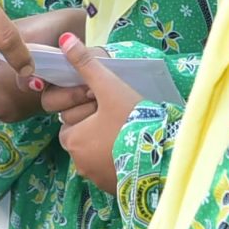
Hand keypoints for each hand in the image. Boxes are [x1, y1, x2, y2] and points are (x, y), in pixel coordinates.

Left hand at [53, 34, 140, 192]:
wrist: (164, 156)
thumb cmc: (132, 119)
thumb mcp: (109, 87)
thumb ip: (85, 64)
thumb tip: (64, 40)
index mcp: (72, 140)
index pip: (69, 121)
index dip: (86, 111)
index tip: (106, 107)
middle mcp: (79, 163)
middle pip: (82, 138)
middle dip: (95, 129)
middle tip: (119, 118)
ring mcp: (96, 179)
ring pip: (95, 154)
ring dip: (106, 145)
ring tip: (128, 133)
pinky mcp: (114, 189)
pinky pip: (110, 170)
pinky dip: (118, 161)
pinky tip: (134, 149)